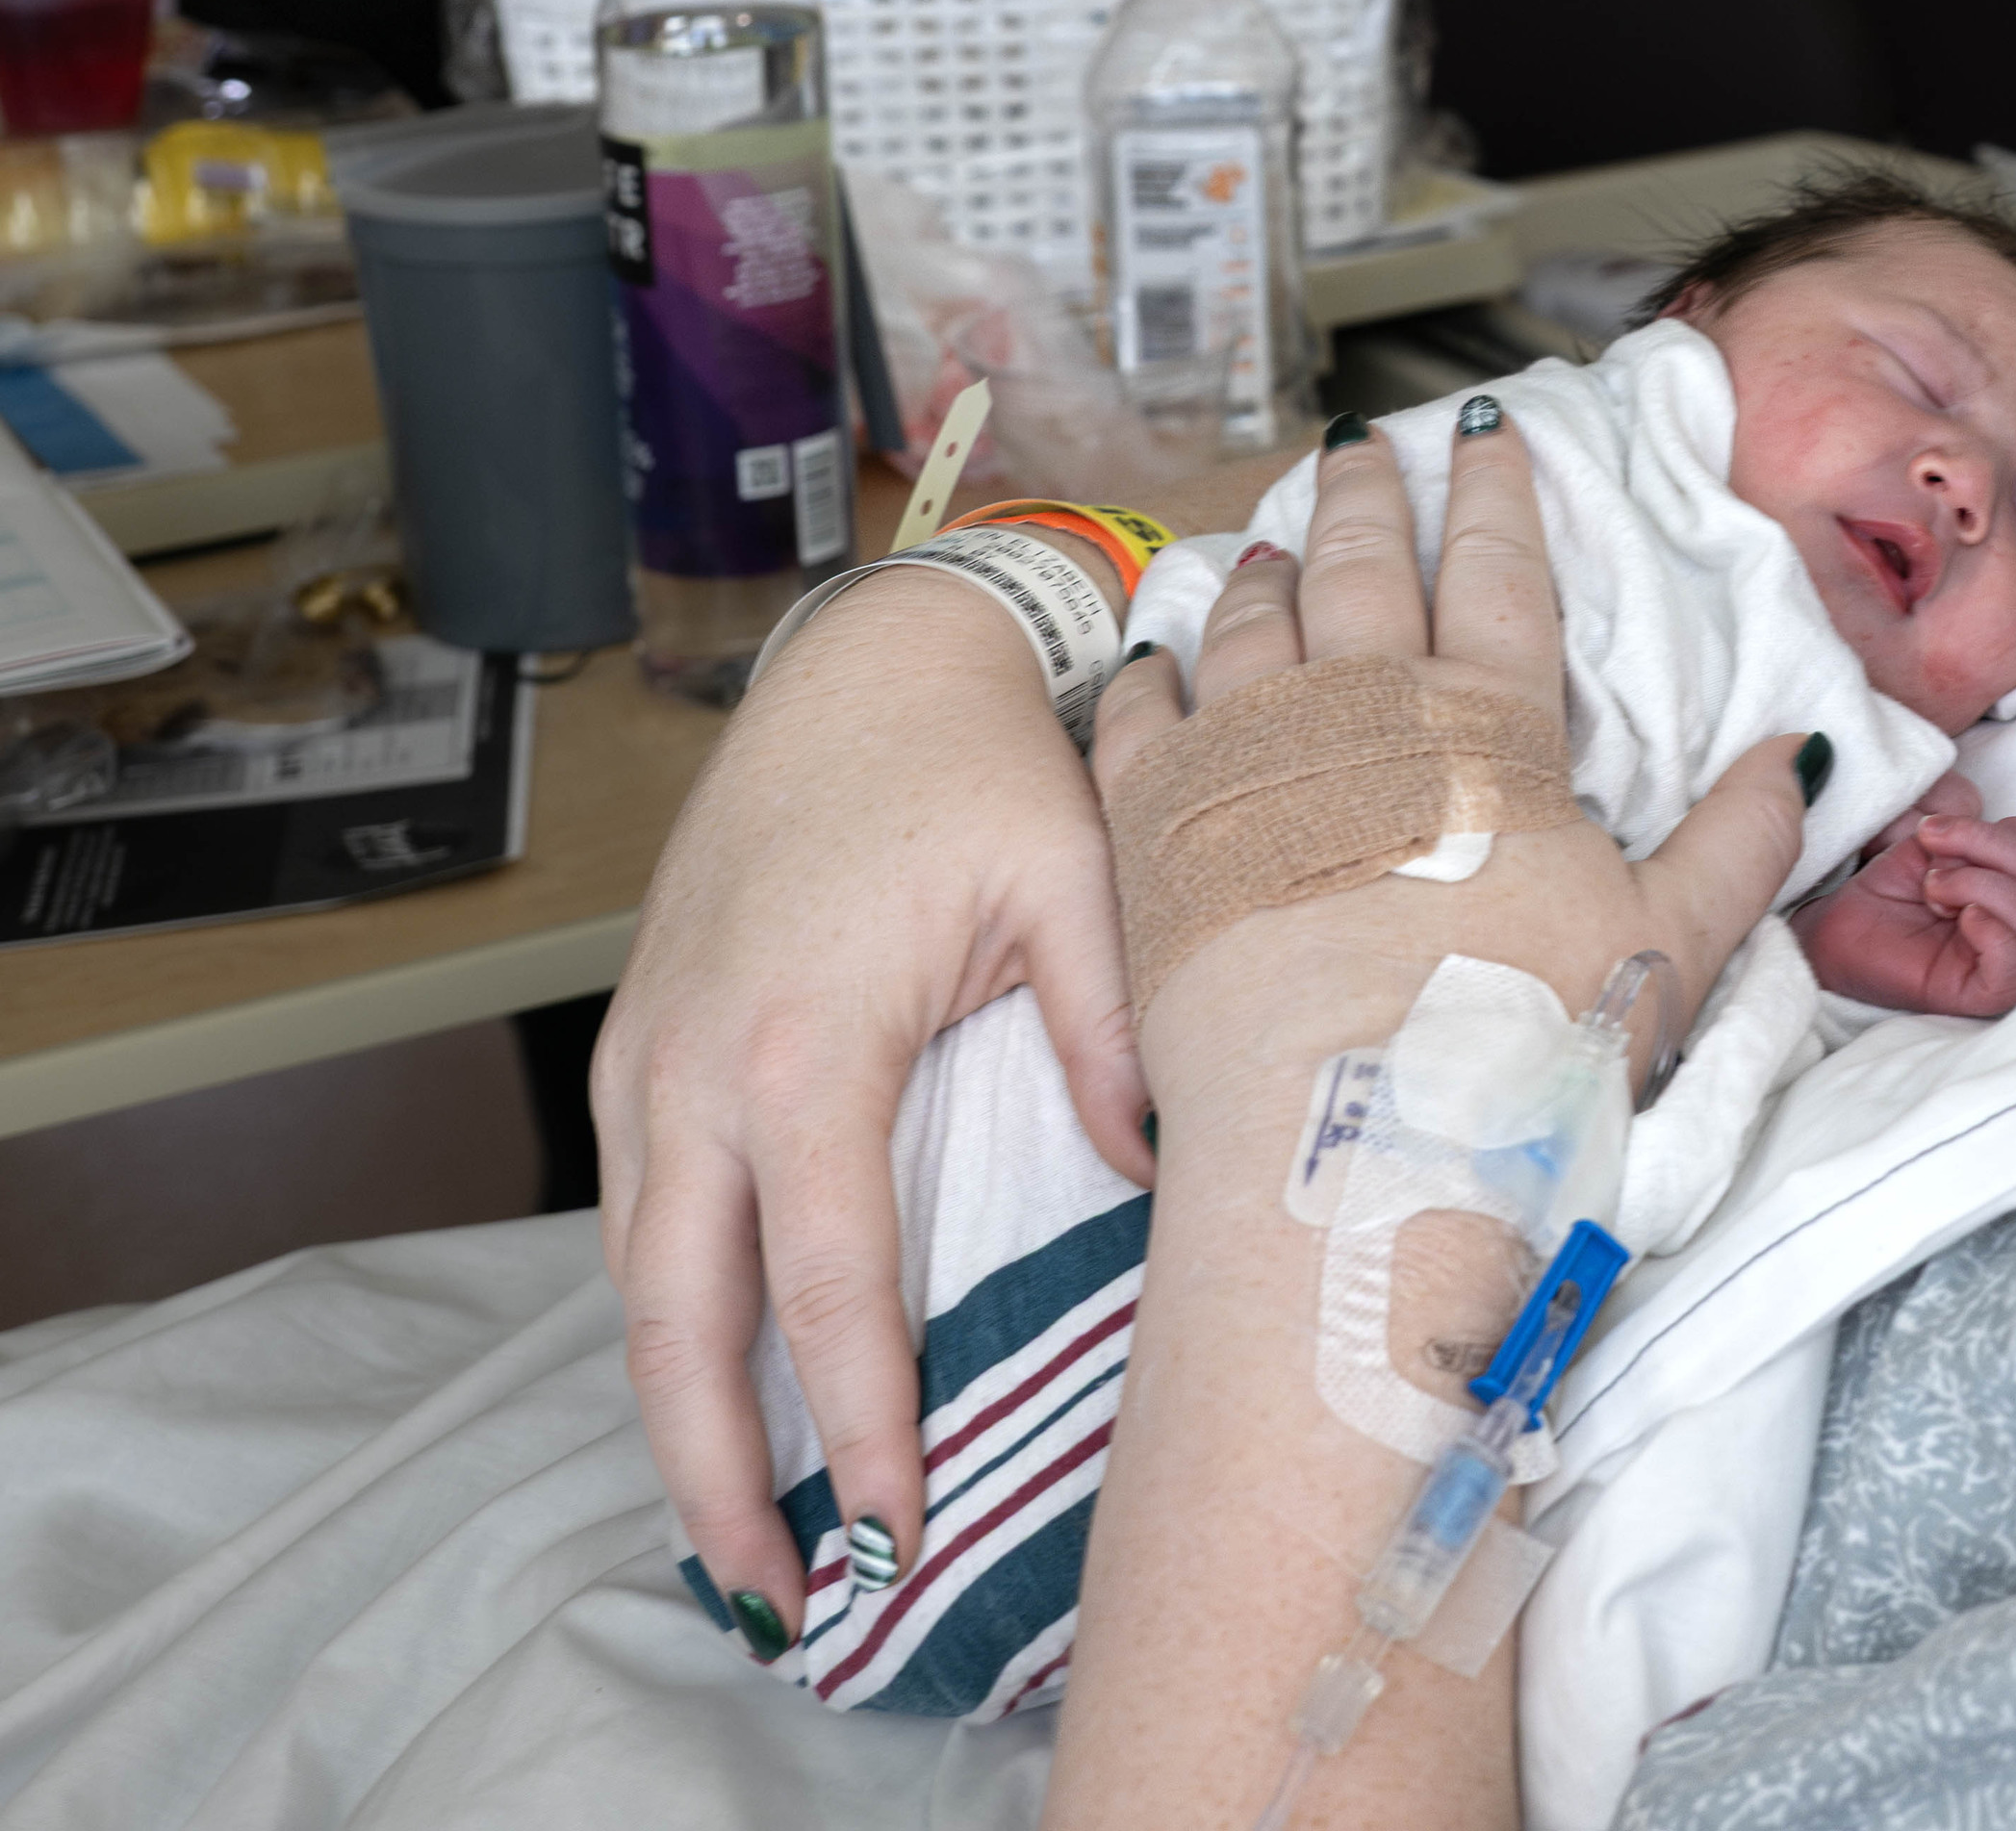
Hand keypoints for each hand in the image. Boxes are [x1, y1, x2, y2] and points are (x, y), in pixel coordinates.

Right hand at [595, 572, 1150, 1641]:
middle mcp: (698, 1065)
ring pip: (636, 1282)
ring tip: (753, 1530)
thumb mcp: (1076, 876)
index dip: (860, 1418)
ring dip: (681, 1413)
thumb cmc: (979, 761)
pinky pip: (630, 1216)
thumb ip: (1113, 1031)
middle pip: (678, 1324)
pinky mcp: (636, 1042)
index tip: (895, 1527)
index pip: (827, 1279)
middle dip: (723, 1475)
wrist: (870, 655)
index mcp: (807, 1039)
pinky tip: (716, 1378)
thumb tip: (1151, 1175)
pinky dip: (662, 1316)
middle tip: (789, 1594)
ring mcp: (646, 1056)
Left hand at [1051, 417, 1806, 1828]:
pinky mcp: (1151, 823)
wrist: (1347, 1137)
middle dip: (1367, 495)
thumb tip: (1798, 751)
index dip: (1498, 492)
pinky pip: (1140, 714)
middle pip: (1363, 566)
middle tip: (1359, 443)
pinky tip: (1154, 657)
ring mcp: (1245, 755)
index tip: (1488, 431)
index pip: (1500, 569)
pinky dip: (1150, 672)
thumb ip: (1737, 842)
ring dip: (1265, 568)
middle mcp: (1361, 707)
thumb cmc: (1522, 1047)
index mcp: (1489, 722)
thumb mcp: (1668, 945)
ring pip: (1250, 622)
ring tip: (1272, 537)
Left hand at [1794, 772, 2015, 1018]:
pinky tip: (1959, 918)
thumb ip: (1970, 835)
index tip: (1933, 831)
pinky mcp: (1981, 996)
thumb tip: (1985, 822)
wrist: (1835, 931)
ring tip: (1932, 890)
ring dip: (1976, 884)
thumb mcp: (1931, 846)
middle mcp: (2015, 924)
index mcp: (2011, 888)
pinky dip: (1992, 933)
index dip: (2001, 830)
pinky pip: (2014, 972)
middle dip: (1983, 847)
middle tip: (1930, 862)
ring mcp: (2002, 961)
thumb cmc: (1884, 892)